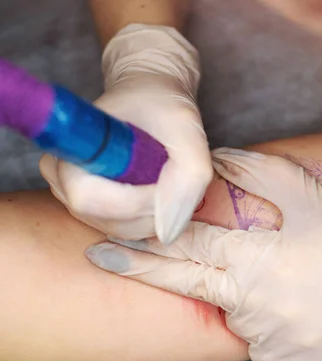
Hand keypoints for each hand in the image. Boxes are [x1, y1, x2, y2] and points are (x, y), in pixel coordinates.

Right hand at [40, 24, 211, 243]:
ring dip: (161, 210)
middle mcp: (64, 184)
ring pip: (128, 230)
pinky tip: (163, 185)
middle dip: (157, 205)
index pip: (91, 201)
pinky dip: (159, 214)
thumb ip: (187, 173)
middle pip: (112, 221)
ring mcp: (80, 203)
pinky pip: (135, 229)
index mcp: (68, 154)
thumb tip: (169, 231)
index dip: (137, 199)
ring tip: (170, 173)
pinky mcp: (101, 214)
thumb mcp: (184, 125)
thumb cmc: (161, 104)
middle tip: (176, 171)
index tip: (168, 173)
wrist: (151, 99)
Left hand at [86, 148, 321, 360]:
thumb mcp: (310, 193)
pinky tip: (301, 303)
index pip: (187, 253)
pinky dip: (268, 322)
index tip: (103, 245)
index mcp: (261, 264)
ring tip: (286, 276)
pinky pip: (262, 342)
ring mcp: (276, 346)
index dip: (143, 246)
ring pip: (234, 316)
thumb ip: (254, 171)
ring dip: (239, 295)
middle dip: (149, 273)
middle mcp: (260, 311)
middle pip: (192, 288)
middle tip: (106, 260)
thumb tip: (213, 159)